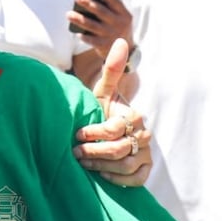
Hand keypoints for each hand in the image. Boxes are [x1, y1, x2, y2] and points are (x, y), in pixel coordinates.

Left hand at [66, 0, 132, 57]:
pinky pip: (91, 40)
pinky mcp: (104, 45)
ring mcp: (111, 35)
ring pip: (92, 25)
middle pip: (101, 12)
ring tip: (69, 14)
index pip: (114, 2)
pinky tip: (77, 33)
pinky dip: (84, 36)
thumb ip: (111, 9)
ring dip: (79, 19)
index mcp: (124, 15)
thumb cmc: (118, 27)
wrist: (125, 51)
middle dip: (88, 3)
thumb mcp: (121, 18)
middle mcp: (119, 24)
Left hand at [73, 38, 151, 186]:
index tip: (77, 134)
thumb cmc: (101, 110)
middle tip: (75, 152)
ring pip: (126, 165)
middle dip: (94, 152)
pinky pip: (136, 179)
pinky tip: (101, 175)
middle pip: (119, 149)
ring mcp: (146, 153)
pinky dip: (118, 180)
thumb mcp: (102, 92)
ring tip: (82, 164)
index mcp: (134, 116)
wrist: (105, 133)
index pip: (115, 128)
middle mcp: (144, 134)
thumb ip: (111, 70)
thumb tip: (120, 40)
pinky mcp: (145, 170)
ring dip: (101, 167)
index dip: (94, 133)